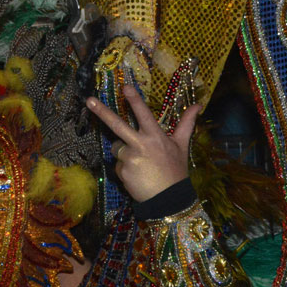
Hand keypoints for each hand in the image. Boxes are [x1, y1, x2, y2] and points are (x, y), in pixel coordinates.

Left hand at [85, 82, 198, 201]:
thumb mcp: (182, 145)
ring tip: (141, 164)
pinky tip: (137, 175)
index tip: (125, 87)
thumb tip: (198, 105)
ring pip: (117, 148)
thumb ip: (186, 123)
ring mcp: (129, 159)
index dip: (134, 100)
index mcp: (155, 136)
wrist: (168, 199)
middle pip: (117, 125)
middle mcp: (140, 145)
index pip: (143, 114)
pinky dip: (124, 169)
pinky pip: (118, 165)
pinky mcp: (122, 172)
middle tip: (89, 101)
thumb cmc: (176, 170)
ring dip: (124, 152)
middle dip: (102, 112)